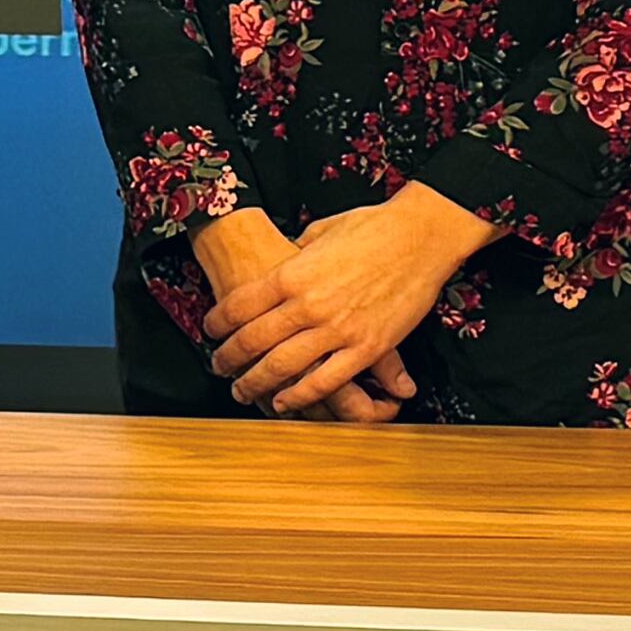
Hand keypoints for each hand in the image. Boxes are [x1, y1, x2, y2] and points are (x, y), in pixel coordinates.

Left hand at [184, 207, 411, 420]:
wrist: (420, 236)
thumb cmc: (370, 228)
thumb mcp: (317, 235)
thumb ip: (296, 257)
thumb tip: (284, 263)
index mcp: (290, 274)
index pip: (238, 306)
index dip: (218, 323)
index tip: (210, 333)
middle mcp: (307, 305)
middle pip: (252, 340)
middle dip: (229, 358)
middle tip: (218, 368)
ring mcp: (337, 329)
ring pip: (283, 366)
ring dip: (256, 382)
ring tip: (241, 390)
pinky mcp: (367, 348)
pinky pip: (326, 381)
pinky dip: (301, 396)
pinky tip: (284, 402)